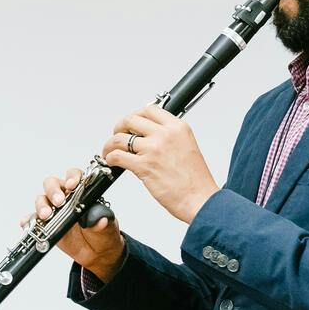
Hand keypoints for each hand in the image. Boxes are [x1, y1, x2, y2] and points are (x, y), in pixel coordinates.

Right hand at [23, 168, 126, 281]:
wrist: (96, 253)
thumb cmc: (102, 234)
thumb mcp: (107, 228)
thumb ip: (103, 223)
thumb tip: (100, 220)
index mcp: (81, 192)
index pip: (74, 176)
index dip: (72, 177)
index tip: (72, 185)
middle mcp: (65, 197)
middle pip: (52, 184)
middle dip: (53, 191)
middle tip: (58, 202)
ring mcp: (54, 211)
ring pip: (41, 199)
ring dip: (41, 205)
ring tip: (46, 216)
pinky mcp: (45, 225)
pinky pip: (33, 220)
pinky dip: (28, 220)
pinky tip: (27, 223)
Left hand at [102, 106, 219, 222]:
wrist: (199, 199)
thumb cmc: (194, 180)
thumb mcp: (186, 147)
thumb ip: (169, 137)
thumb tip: (147, 135)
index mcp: (178, 127)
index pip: (150, 110)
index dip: (135, 116)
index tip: (131, 124)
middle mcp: (165, 134)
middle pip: (131, 120)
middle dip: (120, 128)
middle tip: (117, 135)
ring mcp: (153, 149)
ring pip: (120, 138)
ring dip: (110, 145)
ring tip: (110, 152)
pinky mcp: (143, 166)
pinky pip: (117, 156)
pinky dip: (110, 158)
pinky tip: (112, 162)